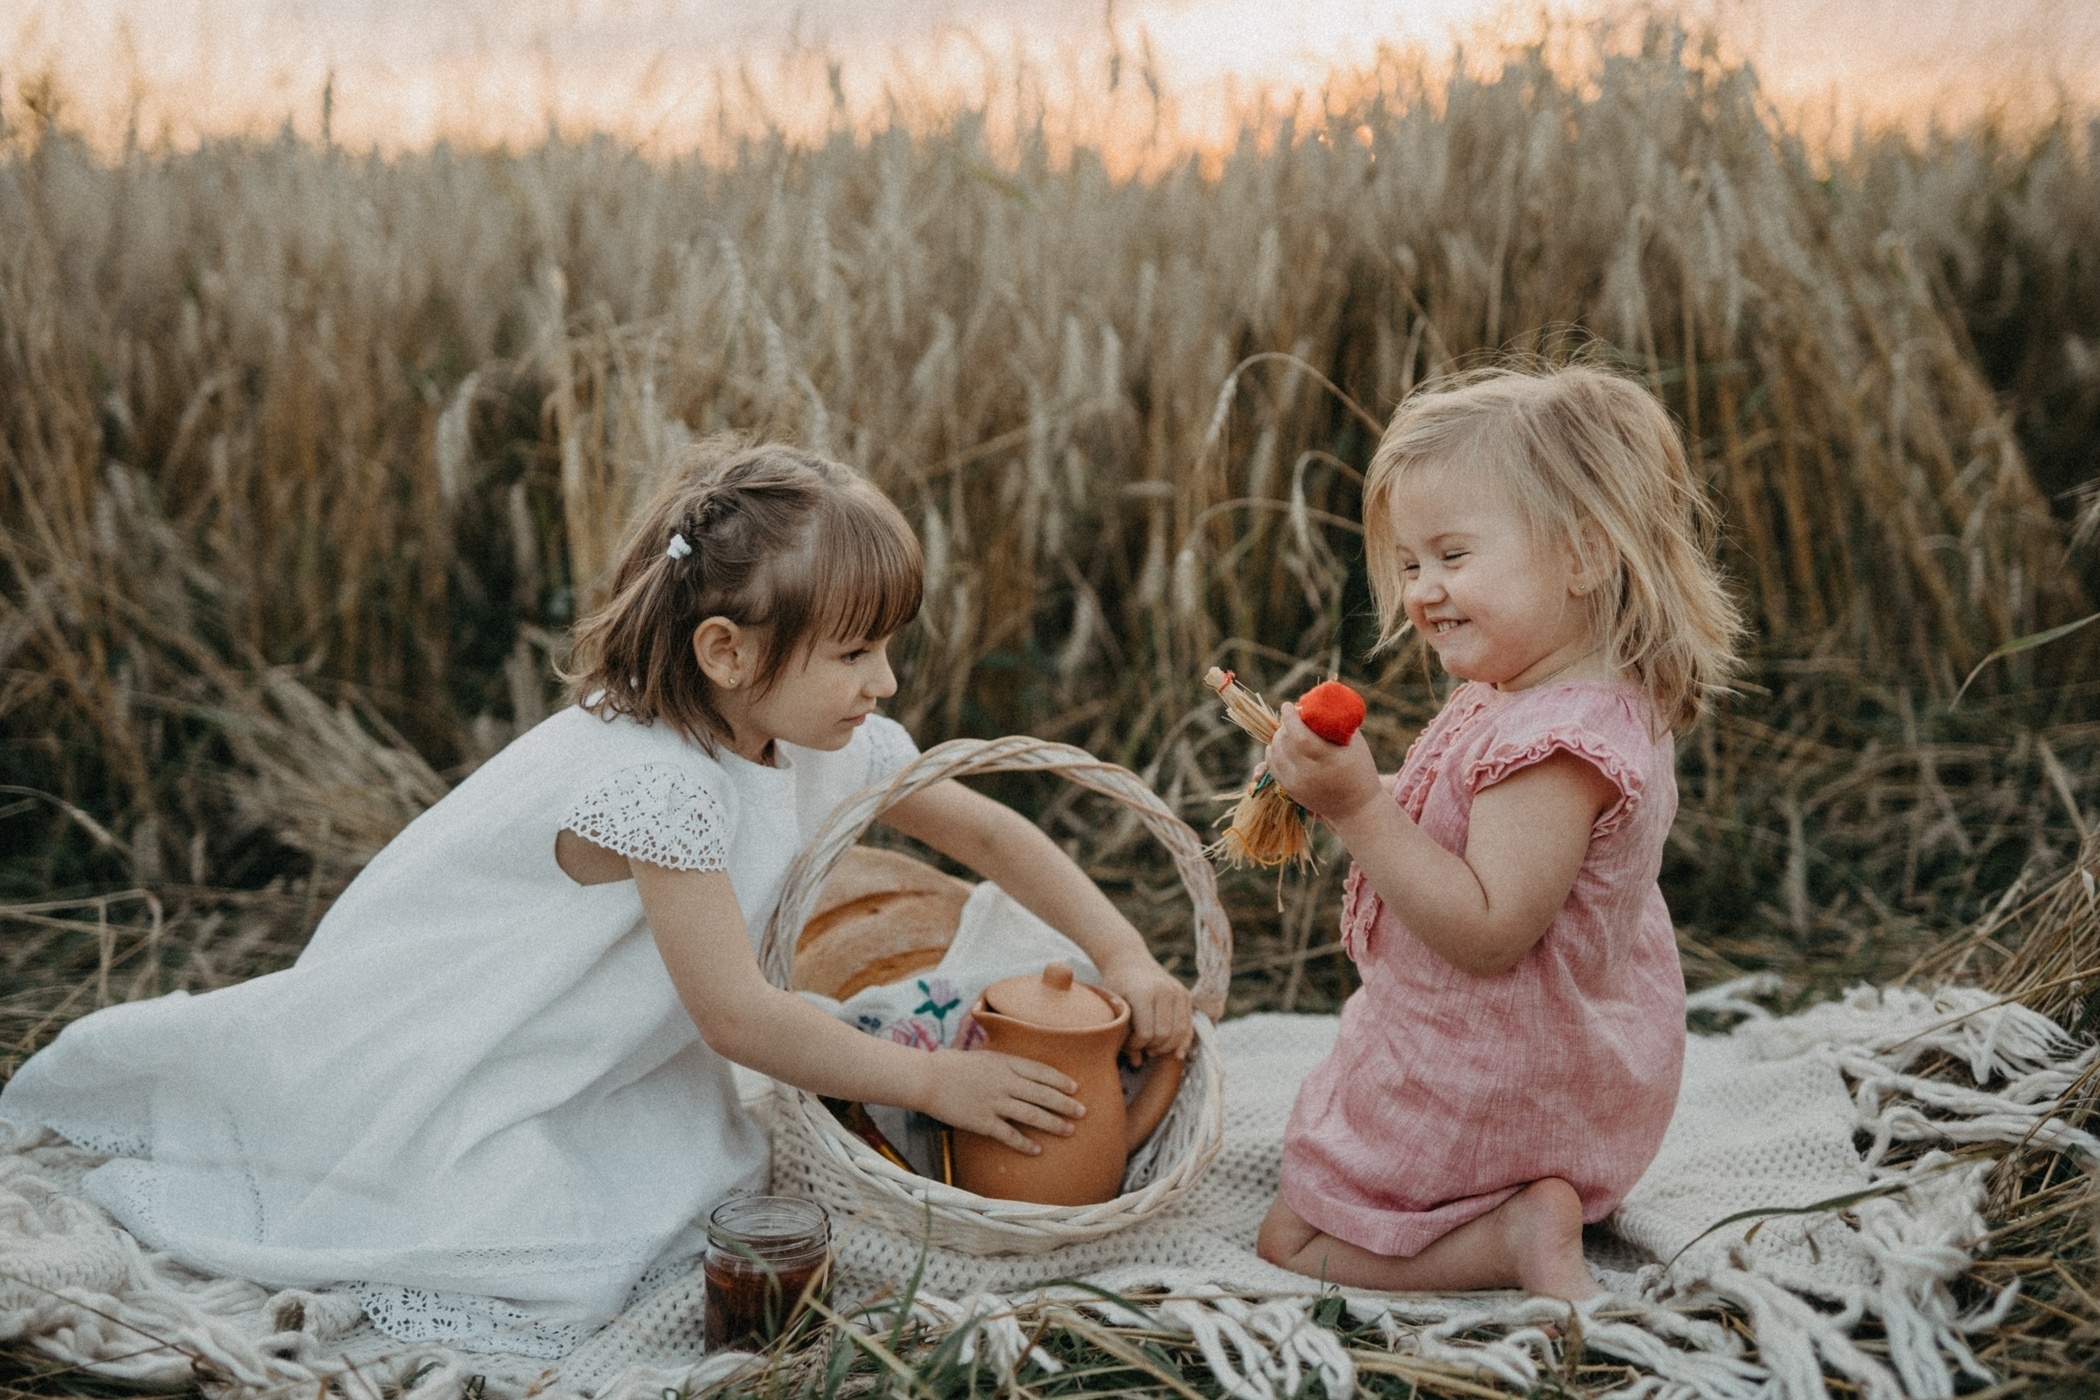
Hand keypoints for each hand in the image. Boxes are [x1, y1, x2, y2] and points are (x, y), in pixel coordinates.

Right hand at [920, 1048, 1083, 1153]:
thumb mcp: (982, 1055)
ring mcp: (994, 1102)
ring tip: (1070, 1130)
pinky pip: (1009, 1135)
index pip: (1040, 1071)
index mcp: (1004, 1062)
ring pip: (1032, 1114)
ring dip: (1053, 1123)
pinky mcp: (982, 1121)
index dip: (1060, 1080)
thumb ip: (1002, 1063)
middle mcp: (1004, 1082)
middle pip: (1042, 1094)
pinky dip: (1025, 1143)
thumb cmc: (950, 1064)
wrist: (926, 1079)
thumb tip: (1019, 1069)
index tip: (1075, 1087)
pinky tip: (1038, 1150)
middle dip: (1065, 1103)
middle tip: (1083, 1111)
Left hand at [1098, 950, 1193, 1063]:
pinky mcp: (1186, 995)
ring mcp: (1178, 992)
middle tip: (1141, 1047)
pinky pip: (1189, 1025)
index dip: (1136, 1045)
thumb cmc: (1116, 986)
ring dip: (1167, 1047)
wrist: (1128, 959)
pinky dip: (1183, 1041)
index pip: (1146, 1033)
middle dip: (1152, 1047)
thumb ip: (1122, 1035)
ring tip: (1152, 1048)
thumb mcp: (1113, 1007)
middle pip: (1164, 1035)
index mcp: (1143, 993)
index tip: (1127, 1044)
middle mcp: (1165, 991)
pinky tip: (1175, 1052)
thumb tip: (1137, 1063)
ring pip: (1180, 1032)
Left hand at [1266, 703, 1382, 823]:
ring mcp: (1297, 783)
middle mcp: (1309, 772)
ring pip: (1275, 753)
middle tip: (1290, 717)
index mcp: (1327, 759)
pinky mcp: (1290, 791)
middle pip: (1284, 742)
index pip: (1299, 735)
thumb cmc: (1360, 770)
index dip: (1290, 718)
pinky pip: (1273, 767)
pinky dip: (1273, 753)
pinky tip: (1278, 745)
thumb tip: (1317, 704)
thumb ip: (1336, 724)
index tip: (1288, 706)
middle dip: (1284, 725)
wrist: (1357, 808)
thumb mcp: (1355, 743)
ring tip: (1286, 730)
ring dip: (1277, 738)